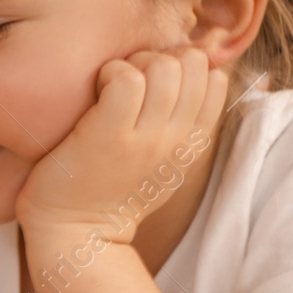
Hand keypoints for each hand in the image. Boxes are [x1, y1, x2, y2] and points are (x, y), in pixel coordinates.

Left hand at [14, 46, 227, 243]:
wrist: (77, 235)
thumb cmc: (111, 190)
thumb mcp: (162, 161)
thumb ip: (180, 123)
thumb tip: (191, 76)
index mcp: (192, 142)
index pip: (215, 78)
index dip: (182, 66)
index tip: (151, 85)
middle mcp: (176, 139)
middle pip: (192, 63)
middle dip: (157, 58)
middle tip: (126, 83)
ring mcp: (146, 138)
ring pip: (163, 66)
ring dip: (132, 64)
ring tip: (108, 88)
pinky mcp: (110, 136)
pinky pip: (126, 80)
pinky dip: (109, 74)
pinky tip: (94, 94)